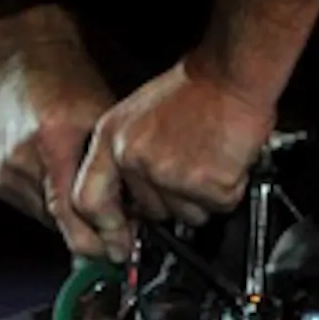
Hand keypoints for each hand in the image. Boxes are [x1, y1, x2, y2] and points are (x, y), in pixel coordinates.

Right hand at [0, 9, 114, 253]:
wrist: (24, 58)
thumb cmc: (69, 80)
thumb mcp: (102, 115)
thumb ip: (114, 165)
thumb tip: (136, 214)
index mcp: (54, 137)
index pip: (71, 210)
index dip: (99, 236)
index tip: (120, 249)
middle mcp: (23, 156)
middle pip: (59, 221)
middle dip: (89, 235)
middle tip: (115, 240)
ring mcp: (5, 169)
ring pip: (46, 218)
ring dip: (71, 219)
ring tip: (90, 199)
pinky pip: (31, 206)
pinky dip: (51, 203)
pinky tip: (63, 181)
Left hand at [71, 57, 277, 257]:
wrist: (231, 73)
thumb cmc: (194, 88)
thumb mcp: (138, 114)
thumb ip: (127, 154)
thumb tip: (129, 201)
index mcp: (111, 137)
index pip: (87, 199)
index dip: (103, 227)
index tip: (116, 246)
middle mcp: (134, 157)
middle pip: (148, 211)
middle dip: (170, 201)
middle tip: (188, 167)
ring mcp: (168, 173)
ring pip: (183, 214)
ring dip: (198, 198)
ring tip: (205, 156)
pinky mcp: (203, 185)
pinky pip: (214, 209)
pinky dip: (224, 192)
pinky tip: (222, 161)